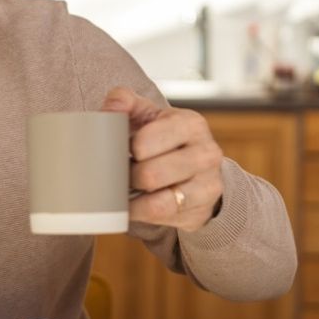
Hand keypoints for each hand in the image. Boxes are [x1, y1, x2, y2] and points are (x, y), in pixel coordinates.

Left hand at [101, 87, 223, 232]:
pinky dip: (139, 212)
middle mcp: (206, 153)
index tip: (120, 149)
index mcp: (191, 123)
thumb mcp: (148, 113)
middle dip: (128, 176)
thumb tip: (108, 110)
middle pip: (150, 174)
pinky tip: (132, 204)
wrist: (196, 168)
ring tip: (126, 187)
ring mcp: (209, 184)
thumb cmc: (163, 137)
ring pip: (157, 201)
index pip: (144, 142)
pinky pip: (160, 216)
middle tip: (119, 172)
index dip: (124, 149)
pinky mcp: (202, 210)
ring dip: (133, 197)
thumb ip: (124, 101)